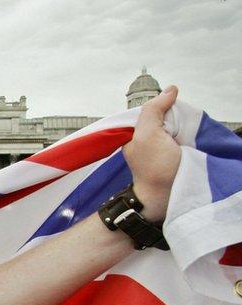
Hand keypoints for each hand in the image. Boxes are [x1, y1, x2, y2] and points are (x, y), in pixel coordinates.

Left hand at [123, 86, 180, 221]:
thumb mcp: (148, 134)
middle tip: (177, 132)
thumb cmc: (154, 168)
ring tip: (183, 138)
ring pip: (176, 123)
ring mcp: (162, 145)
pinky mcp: (175, 152)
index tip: (170, 119)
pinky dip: (188, 134)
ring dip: (183, 126)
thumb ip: (153, 110)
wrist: (165, 195)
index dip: (163, 108)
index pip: (152, 108)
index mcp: (135, 132)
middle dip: (174, 118)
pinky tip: (189, 141)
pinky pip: (184, 134)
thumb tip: (171, 89)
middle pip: (165, 114)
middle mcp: (146, 136)